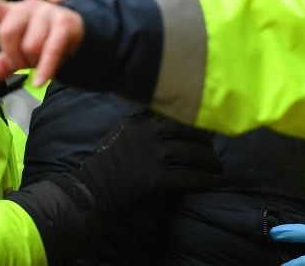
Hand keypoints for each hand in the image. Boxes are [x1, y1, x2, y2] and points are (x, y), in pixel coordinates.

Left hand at [0, 0, 82, 85]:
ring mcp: (47, 13)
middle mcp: (27, 8)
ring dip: (35, 63)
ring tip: (43, 62)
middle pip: (6, 33)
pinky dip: (45, 69)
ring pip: (30, 46)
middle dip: (14, 56)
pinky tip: (40, 81)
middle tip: (25, 64)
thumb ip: (3, 63)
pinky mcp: (65, 23)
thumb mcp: (21, 53)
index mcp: (12, 13)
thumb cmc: (45, 42)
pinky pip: (50, 50)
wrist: (79, 36)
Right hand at [74, 111, 221, 217]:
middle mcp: (144, 134)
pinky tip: (209, 183)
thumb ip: (140, 121)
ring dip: (208, 160)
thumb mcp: (120, 134)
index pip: (171, 112)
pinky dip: (202, 180)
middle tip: (213, 149)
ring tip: (216, 167)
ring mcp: (149, 155)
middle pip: (185, 129)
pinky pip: (186, 176)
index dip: (192, 118)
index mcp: (136, 122)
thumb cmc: (105, 166)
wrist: (88, 192)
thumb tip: (164, 115)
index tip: (204, 124)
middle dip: (204, 139)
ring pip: (189, 152)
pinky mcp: (153, 178)